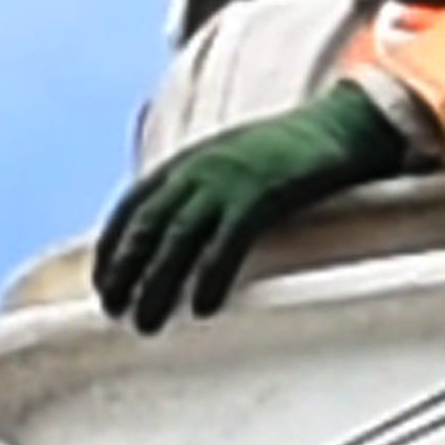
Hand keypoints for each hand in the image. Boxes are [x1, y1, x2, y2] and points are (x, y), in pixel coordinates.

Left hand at [90, 83, 416, 329]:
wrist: (343, 122)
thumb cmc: (289, 152)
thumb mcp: (231, 163)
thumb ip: (203, 191)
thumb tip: (180, 236)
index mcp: (187, 162)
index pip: (132, 206)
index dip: (112, 246)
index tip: (101, 282)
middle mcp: (197, 170)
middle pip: (146, 227)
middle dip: (124, 270)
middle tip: (113, 310)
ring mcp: (228, 181)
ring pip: (177, 240)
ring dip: (157, 284)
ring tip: (147, 322)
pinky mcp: (263, 195)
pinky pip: (227, 243)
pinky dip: (211, 276)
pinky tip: (203, 307)